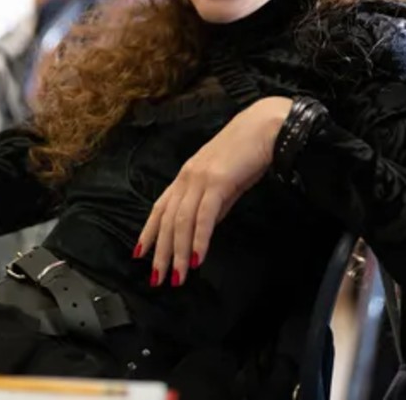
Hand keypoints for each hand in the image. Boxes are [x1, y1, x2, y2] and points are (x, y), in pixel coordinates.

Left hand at [136, 96, 291, 286]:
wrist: (265, 127)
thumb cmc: (247, 152)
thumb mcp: (224, 182)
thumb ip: (213, 204)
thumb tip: (205, 228)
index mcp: (186, 176)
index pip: (160, 208)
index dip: (148, 232)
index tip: (140, 254)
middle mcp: (187, 177)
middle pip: (167, 220)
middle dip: (161, 252)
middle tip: (157, 278)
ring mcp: (201, 179)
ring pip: (181, 221)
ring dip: (177, 253)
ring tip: (177, 277)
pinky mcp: (218, 182)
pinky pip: (204, 216)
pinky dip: (198, 240)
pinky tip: (196, 259)